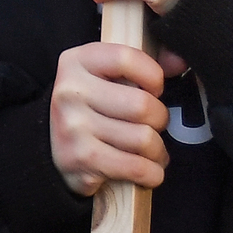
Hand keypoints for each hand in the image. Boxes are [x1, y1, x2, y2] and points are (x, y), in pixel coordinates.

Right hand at [49, 41, 183, 197]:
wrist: (53, 147)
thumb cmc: (92, 107)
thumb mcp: (106, 75)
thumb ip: (143, 63)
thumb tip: (179, 62)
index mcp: (76, 62)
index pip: (126, 59)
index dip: (153, 75)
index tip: (154, 88)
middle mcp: (70, 92)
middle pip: (142, 106)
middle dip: (160, 120)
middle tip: (154, 125)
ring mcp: (73, 127)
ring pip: (144, 139)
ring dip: (157, 151)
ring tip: (151, 150)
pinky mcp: (81, 160)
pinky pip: (136, 168)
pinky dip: (152, 173)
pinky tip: (148, 170)